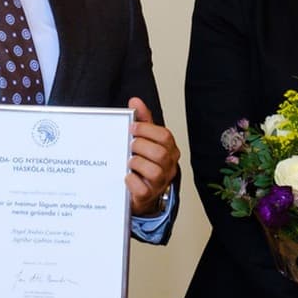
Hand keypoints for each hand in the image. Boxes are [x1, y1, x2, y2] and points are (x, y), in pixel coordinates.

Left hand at [124, 97, 179, 216]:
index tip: (132, 127)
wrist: (142, 193)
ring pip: (154, 171)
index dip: (146, 129)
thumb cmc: (144, 164)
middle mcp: (168, 166)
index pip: (165, 136)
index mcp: (170, 150)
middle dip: (140, 146)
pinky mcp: (148, 195)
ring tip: (129, 161)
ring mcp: (160, 182)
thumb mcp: (145, 140)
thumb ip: (142, 121)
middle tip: (130, 145)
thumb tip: (136, 101)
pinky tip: (127, 176)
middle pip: (160, 152)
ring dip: (136, 163)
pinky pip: (141, 189)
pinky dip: (131, 181)